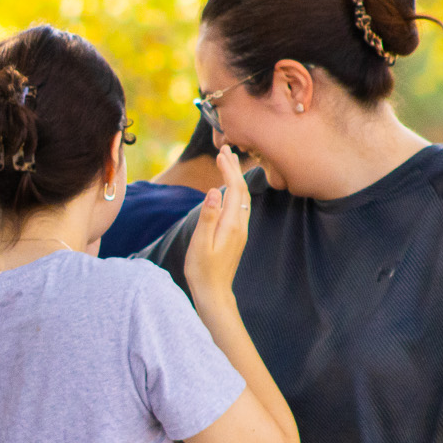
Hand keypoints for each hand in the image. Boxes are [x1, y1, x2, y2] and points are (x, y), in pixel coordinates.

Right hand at [184, 147, 251, 304]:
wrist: (214, 293)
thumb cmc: (203, 270)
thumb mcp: (201, 244)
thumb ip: (208, 216)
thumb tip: (215, 191)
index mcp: (231, 224)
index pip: (234, 189)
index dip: (229, 169)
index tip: (221, 153)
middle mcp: (240, 225)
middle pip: (241, 190)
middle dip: (234, 169)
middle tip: (226, 149)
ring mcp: (239, 231)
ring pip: (241, 198)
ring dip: (235, 178)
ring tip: (227, 163)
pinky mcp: (235, 235)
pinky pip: (238, 206)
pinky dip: (234, 191)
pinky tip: (227, 189)